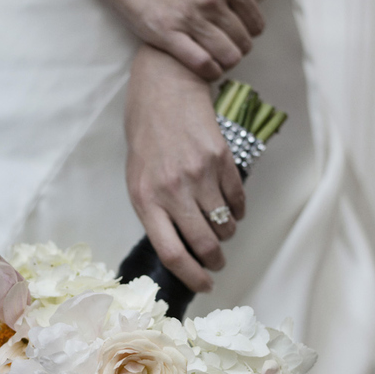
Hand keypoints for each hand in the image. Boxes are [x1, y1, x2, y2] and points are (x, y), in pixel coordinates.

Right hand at [75, 0, 289, 80]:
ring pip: (227, 56)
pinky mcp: (164, 33)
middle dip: (237, 51)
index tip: (235, 35)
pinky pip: (202, 65)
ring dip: (224, 64)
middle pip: (243, 42)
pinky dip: (208, 72)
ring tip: (213, 61)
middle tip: (222, 51)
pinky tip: (200, 67)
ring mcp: (188, 17)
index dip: (249, 34)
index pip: (255, 22)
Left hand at [125, 46, 244, 291]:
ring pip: (224, 226)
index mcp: (145, 199)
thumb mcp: (137, 177)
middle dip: (215, 261)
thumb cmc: (146, 136)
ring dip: (226, 236)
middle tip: (216, 262)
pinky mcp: (221, 159)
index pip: (172, 252)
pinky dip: (238, 212)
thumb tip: (180, 245)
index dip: (192, 276)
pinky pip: (238, 201)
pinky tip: (230, 208)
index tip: (204, 285)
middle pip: (204, 244)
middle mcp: (172, 190)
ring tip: (219, 230)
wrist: (164, 88)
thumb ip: (155, 211)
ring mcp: (199, 174)